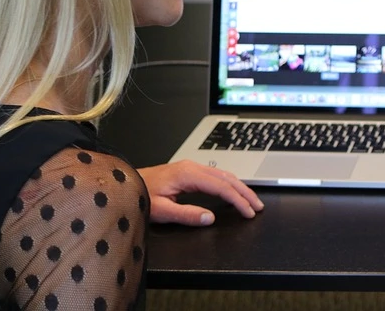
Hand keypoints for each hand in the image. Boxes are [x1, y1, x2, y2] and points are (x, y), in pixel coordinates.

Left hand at [137, 160, 263, 225]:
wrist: (126, 182)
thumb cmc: (140, 196)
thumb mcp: (161, 210)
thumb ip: (186, 214)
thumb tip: (210, 218)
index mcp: (188, 175)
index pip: (222, 187)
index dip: (238, 200)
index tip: (249, 212)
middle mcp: (193, 167)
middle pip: (227, 178)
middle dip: (245, 192)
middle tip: (258, 207)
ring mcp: (191, 167)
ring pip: (223, 175)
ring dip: (239, 187)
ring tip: (251, 200)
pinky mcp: (189, 171)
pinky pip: (216, 175)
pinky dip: (229, 184)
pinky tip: (233, 191)